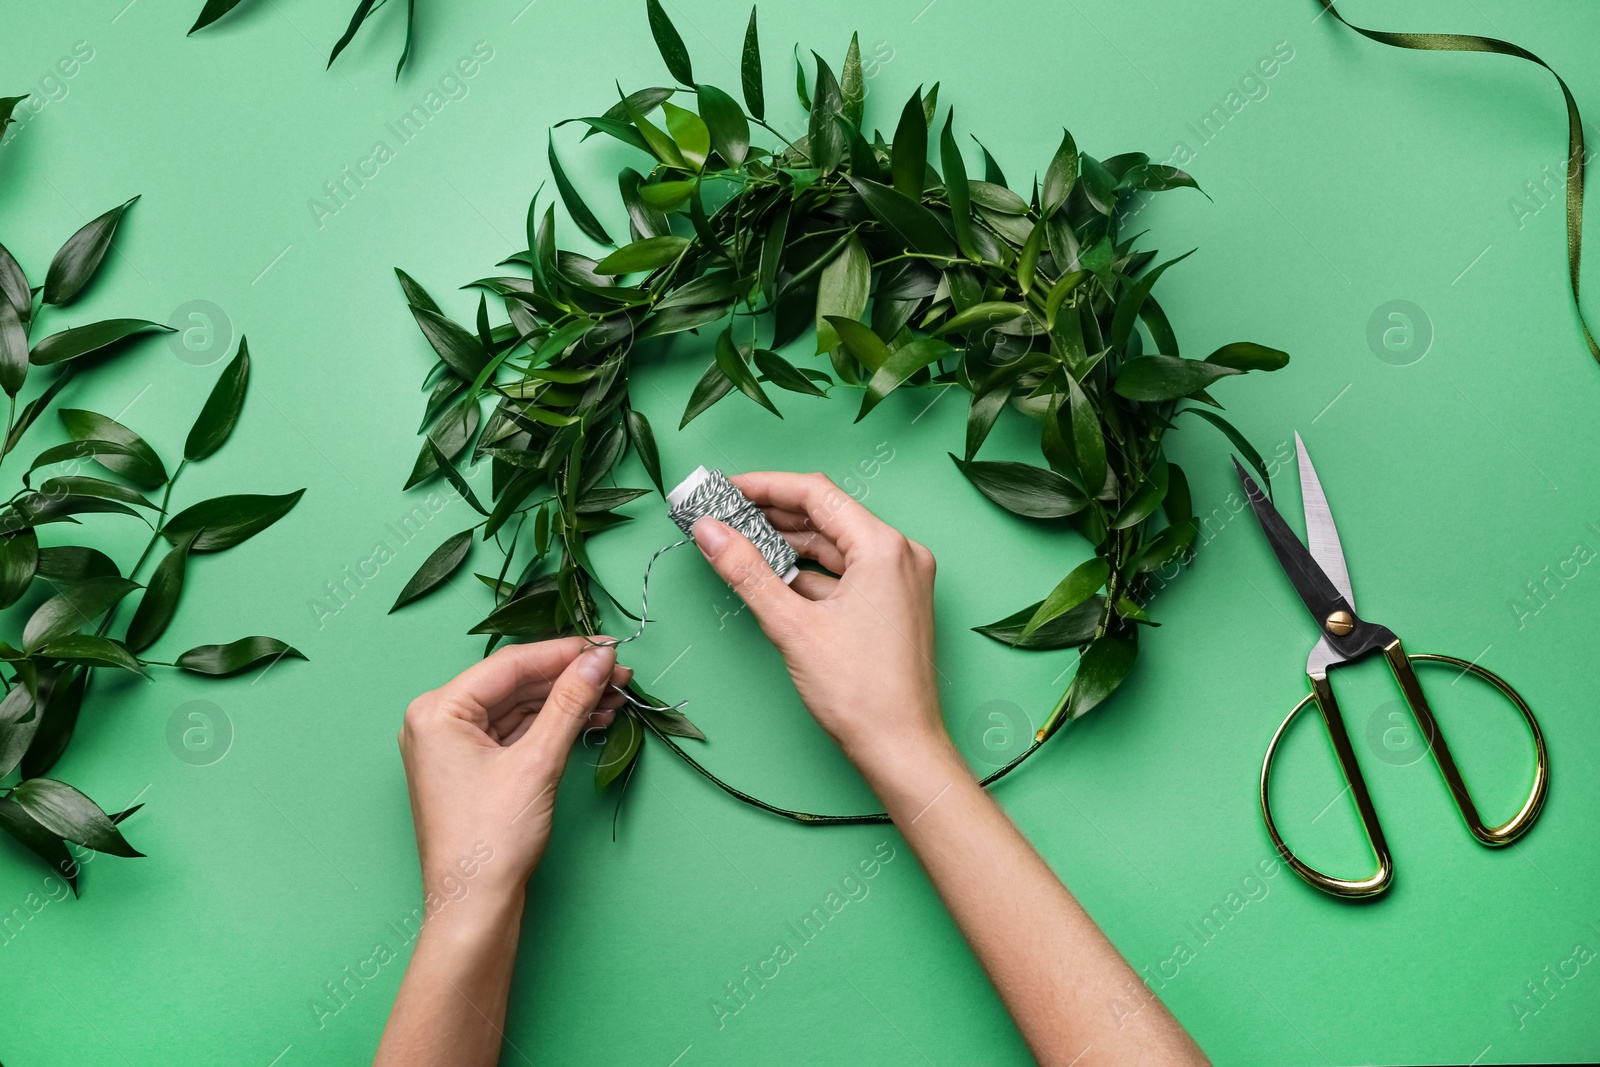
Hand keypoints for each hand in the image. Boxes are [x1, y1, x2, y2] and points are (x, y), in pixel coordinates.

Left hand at [397, 638, 630, 907]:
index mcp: (438, 711)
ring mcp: (453, 746)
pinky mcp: (472, 767)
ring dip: (566, 702)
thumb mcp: (537, 762)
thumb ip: (569, 704)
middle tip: (619, 673)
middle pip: (515, 683)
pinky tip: (590, 719)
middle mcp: (438, 721)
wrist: (475, 907)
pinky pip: (516, 732)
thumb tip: (599, 660)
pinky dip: (552, 726)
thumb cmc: (491, 839)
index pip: (510, 665)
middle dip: (570, 679)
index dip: (564, 653)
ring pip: (519, 707)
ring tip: (615, 696)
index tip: (608, 646)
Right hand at [690, 471, 948, 775]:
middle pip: (826, 516)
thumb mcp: (792, 626)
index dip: (764, 486)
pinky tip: (771, 578)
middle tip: (722, 515)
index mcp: (884, 548)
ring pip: (833, 546)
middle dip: (771, 515)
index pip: (816, 494)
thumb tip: (710, 532)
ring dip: (787, 544)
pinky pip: (845, 573)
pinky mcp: (893, 604)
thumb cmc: (860, 694)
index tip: (724, 489)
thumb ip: (747, 571)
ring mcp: (899, 580)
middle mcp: (899, 555)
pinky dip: (808, 573)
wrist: (901, 749)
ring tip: (737, 543)